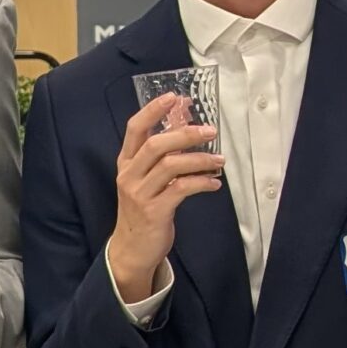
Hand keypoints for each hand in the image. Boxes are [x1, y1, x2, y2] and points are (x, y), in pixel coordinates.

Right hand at [108, 94, 224, 302]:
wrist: (132, 249)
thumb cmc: (143, 209)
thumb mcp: (145, 180)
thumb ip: (161, 158)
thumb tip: (188, 130)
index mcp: (126, 163)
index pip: (135, 129)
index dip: (153, 110)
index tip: (174, 97)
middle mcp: (130, 175)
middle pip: (156, 145)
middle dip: (185, 134)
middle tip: (210, 131)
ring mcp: (140, 194)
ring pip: (171, 166)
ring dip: (200, 160)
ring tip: (220, 161)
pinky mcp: (154, 212)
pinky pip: (181, 190)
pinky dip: (201, 183)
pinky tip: (214, 183)